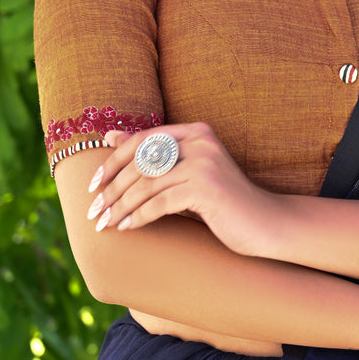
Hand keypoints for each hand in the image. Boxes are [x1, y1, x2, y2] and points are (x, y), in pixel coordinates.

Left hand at [85, 123, 281, 255]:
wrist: (265, 222)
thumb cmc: (222, 200)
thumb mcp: (186, 173)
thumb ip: (153, 155)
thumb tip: (111, 136)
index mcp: (195, 131)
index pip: (142, 139)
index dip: (113, 161)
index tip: (93, 184)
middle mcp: (200, 141)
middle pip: (141, 162)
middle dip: (112, 189)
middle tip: (93, 211)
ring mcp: (204, 164)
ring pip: (146, 184)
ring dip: (120, 207)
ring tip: (105, 224)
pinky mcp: (206, 189)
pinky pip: (160, 202)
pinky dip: (139, 216)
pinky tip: (127, 228)